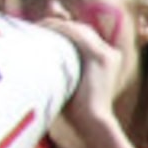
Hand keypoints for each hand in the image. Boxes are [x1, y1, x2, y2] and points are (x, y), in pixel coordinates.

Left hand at [33, 11, 131, 147]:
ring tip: (37, 27)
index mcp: (106, 59)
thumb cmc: (77, 110)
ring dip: (56, 25)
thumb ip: (62, 68)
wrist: (92, 122)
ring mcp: (107, 55)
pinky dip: (59, 28)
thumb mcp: (69, 83)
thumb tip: (41, 59)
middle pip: (81, 30)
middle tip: (37, 27)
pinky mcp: (100, 57)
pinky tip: (44, 28)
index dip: (64, 31)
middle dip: (59, 25)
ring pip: (78, 30)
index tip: (43, 31)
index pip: (83, 36)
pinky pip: (77, 35)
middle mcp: (110, 54)